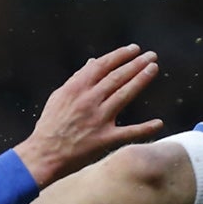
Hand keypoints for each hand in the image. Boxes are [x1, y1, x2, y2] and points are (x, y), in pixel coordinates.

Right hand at [13, 45, 163, 185]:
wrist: (44, 154)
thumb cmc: (50, 125)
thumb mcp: (59, 97)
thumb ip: (77, 79)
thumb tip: (92, 63)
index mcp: (77, 88)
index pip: (103, 65)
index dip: (120, 56)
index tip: (134, 49)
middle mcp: (89, 100)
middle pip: (117, 77)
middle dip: (136, 64)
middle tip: (152, 55)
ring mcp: (98, 119)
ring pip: (124, 95)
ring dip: (141, 80)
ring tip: (153, 69)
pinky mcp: (104, 139)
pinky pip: (128, 132)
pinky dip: (144, 128)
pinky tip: (158, 123)